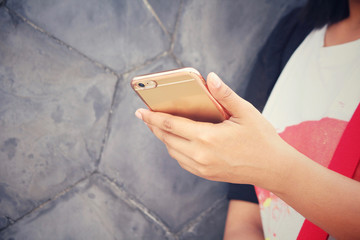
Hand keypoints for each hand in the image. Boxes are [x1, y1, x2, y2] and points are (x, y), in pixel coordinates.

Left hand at [135, 73, 293, 189]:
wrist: (274, 168)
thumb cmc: (262, 138)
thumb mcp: (246, 112)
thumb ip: (225, 94)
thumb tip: (210, 77)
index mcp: (208, 137)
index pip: (171, 124)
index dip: (153, 117)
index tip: (140, 111)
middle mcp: (200, 155)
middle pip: (167, 138)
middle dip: (154, 126)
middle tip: (146, 116)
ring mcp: (202, 168)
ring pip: (172, 151)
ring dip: (164, 138)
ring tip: (160, 126)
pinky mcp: (206, 174)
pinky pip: (182, 161)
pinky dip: (174, 149)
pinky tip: (177, 140)